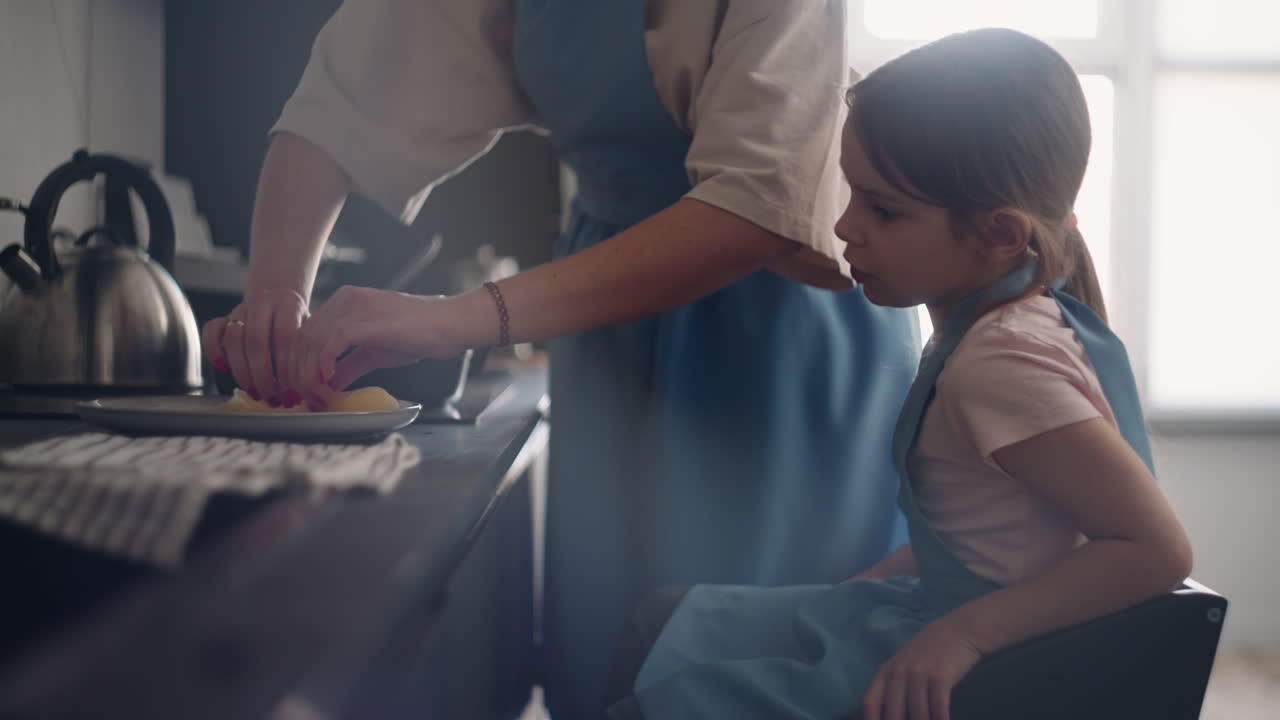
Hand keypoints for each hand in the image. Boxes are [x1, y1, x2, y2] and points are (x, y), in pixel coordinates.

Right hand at [202, 288, 308, 406]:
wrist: (281, 300)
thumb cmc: (300, 324)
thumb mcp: (311, 332)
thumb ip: (311, 353)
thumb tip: (316, 387)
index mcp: (288, 302)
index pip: (284, 339)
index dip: (287, 369)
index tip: (291, 393)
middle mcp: (261, 300)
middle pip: (256, 341)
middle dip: (263, 376)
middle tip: (271, 398)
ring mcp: (240, 308)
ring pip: (233, 340)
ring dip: (242, 372)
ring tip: (255, 393)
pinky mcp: (224, 316)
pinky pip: (210, 332)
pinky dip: (213, 351)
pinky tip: (223, 369)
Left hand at [290, 285, 462, 407]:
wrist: (449, 325)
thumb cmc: (419, 335)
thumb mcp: (374, 353)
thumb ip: (347, 366)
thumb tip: (326, 385)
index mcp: (344, 302)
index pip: (305, 333)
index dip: (298, 365)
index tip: (303, 390)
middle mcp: (344, 299)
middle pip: (302, 339)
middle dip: (299, 374)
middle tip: (307, 400)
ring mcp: (354, 306)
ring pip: (312, 343)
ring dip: (309, 376)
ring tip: (319, 398)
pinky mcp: (366, 320)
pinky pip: (330, 343)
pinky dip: (323, 366)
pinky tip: (327, 383)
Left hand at [861, 617, 982, 719]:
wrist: (957, 631)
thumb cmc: (928, 653)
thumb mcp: (903, 665)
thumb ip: (893, 687)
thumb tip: (886, 714)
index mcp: (886, 672)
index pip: (870, 702)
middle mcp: (899, 673)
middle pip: (893, 714)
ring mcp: (919, 674)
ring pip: (918, 715)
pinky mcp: (940, 676)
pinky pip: (938, 708)